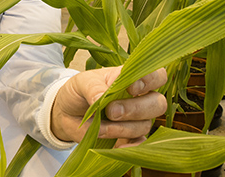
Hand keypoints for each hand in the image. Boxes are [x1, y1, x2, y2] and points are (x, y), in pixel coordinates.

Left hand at [51, 66, 166, 146]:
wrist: (66, 113)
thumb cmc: (79, 92)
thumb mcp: (82, 82)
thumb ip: (94, 87)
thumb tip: (102, 98)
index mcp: (132, 79)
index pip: (156, 76)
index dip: (150, 81)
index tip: (131, 88)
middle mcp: (140, 99)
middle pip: (158, 104)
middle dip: (136, 109)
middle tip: (112, 111)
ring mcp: (137, 120)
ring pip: (145, 125)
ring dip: (122, 128)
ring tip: (100, 127)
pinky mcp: (129, 139)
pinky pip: (140, 145)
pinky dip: (132, 147)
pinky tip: (120, 146)